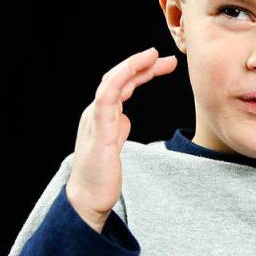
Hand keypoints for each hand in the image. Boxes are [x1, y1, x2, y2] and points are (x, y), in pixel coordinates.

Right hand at [66, 47, 177, 232]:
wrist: (87, 199)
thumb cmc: (101, 174)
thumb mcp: (114, 145)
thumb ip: (118, 129)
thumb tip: (125, 118)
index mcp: (101, 115)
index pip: (122, 85)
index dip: (142, 71)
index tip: (163, 63)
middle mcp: (96, 112)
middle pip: (119, 79)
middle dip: (142, 65)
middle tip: (167, 58)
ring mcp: (96, 120)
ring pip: (112, 83)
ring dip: (132, 66)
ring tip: (154, 56)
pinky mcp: (100, 132)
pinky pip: (106, 99)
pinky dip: (119, 80)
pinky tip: (132, 70)